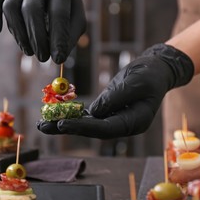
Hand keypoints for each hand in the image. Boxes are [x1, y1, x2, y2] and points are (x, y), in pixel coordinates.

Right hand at [0, 0, 85, 63]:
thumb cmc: (68, 7)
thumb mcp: (77, 19)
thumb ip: (69, 36)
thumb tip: (58, 57)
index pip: (58, 12)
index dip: (58, 38)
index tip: (58, 58)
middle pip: (31, 8)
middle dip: (36, 38)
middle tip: (43, 57)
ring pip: (11, 6)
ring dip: (19, 34)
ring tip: (29, 52)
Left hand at [37, 44, 193, 138]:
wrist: (156, 69)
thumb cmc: (150, 74)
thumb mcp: (135, 83)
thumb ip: (114, 98)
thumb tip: (93, 112)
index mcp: (135, 122)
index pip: (105, 129)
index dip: (83, 127)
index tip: (62, 123)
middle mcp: (123, 125)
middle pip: (93, 130)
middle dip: (67, 128)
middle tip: (43, 127)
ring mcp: (115, 119)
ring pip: (87, 124)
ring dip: (65, 123)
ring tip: (43, 123)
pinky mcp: (108, 111)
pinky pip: (88, 115)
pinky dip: (72, 114)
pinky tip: (56, 113)